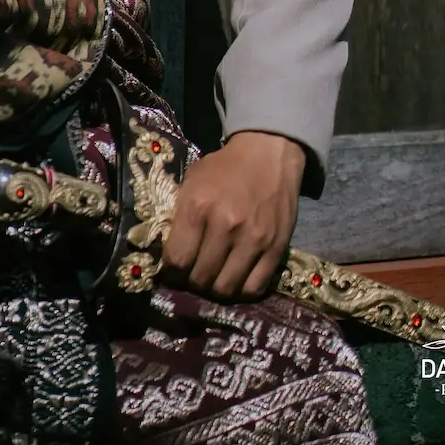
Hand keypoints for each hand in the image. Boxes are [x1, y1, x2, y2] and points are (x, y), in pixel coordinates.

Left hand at [161, 131, 304, 300]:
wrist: (267, 153)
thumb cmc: (224, 168)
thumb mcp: (192, 182)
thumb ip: (180, 216)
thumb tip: (169, 254)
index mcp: (198, 206)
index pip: (177, 260)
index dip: (171, 273)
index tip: (173, 273)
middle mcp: (225, 225)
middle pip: (200, 279)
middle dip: (192, 282)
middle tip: (193, 277)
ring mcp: (253, 239)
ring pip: (226, 289)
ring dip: (215, 290)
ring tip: (213, 280)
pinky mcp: (276, 249)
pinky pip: (254, 288)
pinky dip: (241, 291)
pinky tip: (235, 280)